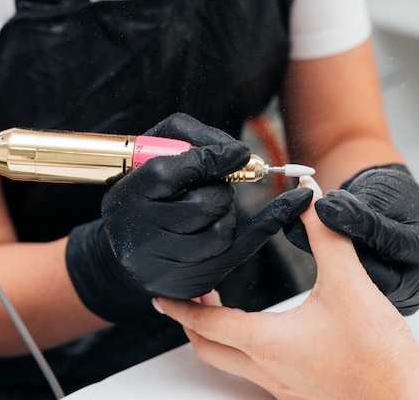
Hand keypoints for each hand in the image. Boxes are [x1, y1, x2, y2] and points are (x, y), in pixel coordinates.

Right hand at [66, 113, 312, 322]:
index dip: (213, 159)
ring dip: (227, 211)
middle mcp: (145, 234)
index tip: (238, 153)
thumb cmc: (146, 187)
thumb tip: (236, 150)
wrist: (126, 243)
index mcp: (131, 195)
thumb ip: (191, 136)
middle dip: (220, 188)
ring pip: (223, 230)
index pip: (177, 172)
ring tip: (208, 205)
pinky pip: (239, 251)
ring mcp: (166, 263)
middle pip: (206, 204)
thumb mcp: (154, 148)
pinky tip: (292, 205)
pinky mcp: (189, 282)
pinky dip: (267, 225)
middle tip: (213, 183)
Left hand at [155, 177, 418, 399]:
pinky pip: (257, 374)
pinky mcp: (301, 393)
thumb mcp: (349, 283)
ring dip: (218, 337)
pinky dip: (246, 351)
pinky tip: (267, 336)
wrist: (406, 398)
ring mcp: (282, 387)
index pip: (206, 323)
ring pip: (231, 364)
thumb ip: (327, 236)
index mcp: (267, 342)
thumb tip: (312, 197)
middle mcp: (267, 369)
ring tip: (222, 311)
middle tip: (191, 298)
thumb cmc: (377, 352)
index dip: (180, 307)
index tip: (161, 297)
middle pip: (208, 349)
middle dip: (191, 322)